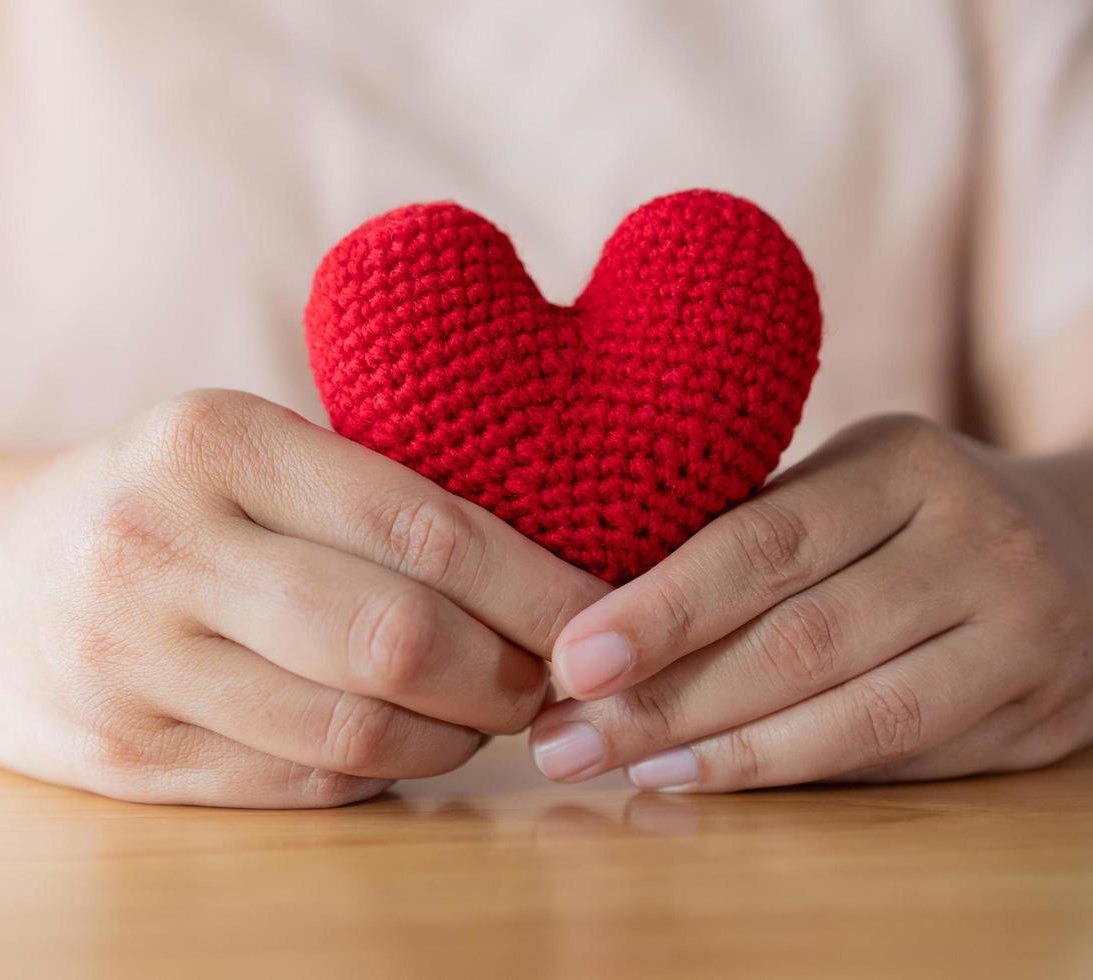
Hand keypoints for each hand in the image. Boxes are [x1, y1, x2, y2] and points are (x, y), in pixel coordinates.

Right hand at [0, 389, 603, 806]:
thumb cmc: (130, 502)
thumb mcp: (219, 449)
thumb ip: (349, 489)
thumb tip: (536, 566)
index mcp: (210, 441)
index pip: (422, 522)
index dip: (535, 584)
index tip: (602, 612)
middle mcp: (162, 546)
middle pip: (398, 636)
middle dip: (509, 674)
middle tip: (554, 680)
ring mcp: (131, 663)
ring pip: (355, 729)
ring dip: (453, 736)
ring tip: (487, 714)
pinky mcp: (119, 760)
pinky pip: (295, 783)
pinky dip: (379, 774)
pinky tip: (405, 746)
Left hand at [529, 415, 1092, 790]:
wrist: (1083, 545)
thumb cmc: (902, 517)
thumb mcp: (837, 486)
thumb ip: (741, 540)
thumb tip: (591, 632)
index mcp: (903, 462)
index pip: (765, 542)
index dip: (662, 609)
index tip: (571, 659)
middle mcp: (976, 540)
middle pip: (801, 639)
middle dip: (666, 700)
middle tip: (563, 740)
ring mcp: (1023, 631)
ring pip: (856, 714)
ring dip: (721, 754)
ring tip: (618, 769)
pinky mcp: (1039, 715)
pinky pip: (898, 760)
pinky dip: (792, 776)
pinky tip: (703, 779)